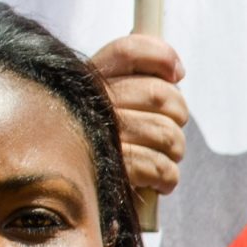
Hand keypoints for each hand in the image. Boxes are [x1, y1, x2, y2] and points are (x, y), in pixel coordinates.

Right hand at [89, 34, 188, 195]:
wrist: (67, 195)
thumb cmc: (102, 147)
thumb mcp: (112, 107)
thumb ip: (139, 81)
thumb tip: (177, 72)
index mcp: (89, 81)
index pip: (129, 51)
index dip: (161, 56)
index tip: (178, 73)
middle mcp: (92, 105)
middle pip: (160, 94)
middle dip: (178, 114)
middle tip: (172, 127)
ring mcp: (102, 138)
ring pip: (167, 133)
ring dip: (175, 149)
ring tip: (166, 157)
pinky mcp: (112, 171)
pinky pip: (160, 167)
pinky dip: (168, 177)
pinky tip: (160, 181)